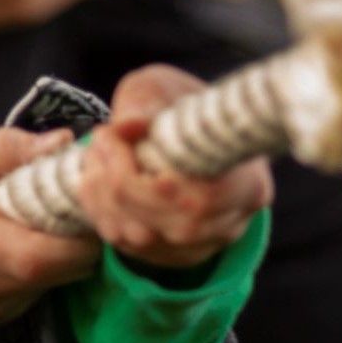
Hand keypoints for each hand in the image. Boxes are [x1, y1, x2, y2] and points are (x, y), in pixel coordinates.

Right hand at [0, 126, 98, 342]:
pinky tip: (13, 238)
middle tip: (69, 189)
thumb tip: (60, 144)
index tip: (84, 180)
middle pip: (69, 265)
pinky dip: (41, 259)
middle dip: (83, 226)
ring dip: (63, 242)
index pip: (50, 250)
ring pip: (60, 276)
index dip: (84, 218)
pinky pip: (39, 286)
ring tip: (34, 210)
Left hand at [75, 66, 272, 268]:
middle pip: (169, 225)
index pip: (198, 199)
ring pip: (144, 240)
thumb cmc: (176, 103)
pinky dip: (102, 215)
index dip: (146, 176)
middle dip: (119, 184)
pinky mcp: (172, 256)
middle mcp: (231, 224)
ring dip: (104, 199)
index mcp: (249, 182)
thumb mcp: (162, 87)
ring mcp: (202, 246)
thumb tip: (128, 125)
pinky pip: (128, 248)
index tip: (112, 134)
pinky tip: (93, 180)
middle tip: (98, 141)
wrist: (179, 129)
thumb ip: (146, 102)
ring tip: (93, 155)